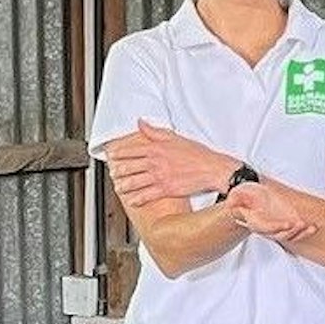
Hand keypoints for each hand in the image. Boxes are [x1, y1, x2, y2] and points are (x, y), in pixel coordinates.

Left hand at [105, 120, 232, 207]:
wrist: (212, 169)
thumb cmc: (197, 154)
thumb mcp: (175, 137)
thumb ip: (155, 131)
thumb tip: (141, 122)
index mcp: (157, 148)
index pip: (131, 150)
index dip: (118, 153)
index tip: (112, 156)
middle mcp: (156, 162)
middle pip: (128, 166)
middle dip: (117, 171)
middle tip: (113, 174)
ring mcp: (160, 176)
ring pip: (134, 182)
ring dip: (123, 185)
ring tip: (119, 187)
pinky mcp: (166, 189)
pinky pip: (146, 195)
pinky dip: (136, 199)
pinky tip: (131, 200)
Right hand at [226, 182, 316, 243]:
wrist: (252, 197)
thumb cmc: (246, 195)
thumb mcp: (238, 194)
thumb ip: (235, 199)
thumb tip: (230, 205)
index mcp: (254, 222)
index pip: (266, 229)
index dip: (277, 228)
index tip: (288, 224)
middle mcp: (266, 229)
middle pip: (280, 236)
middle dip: (292, 232)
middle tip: (301, 224)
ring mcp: (276, 229)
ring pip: (289, 237)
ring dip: (301, 234)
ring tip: (311, 227)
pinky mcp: (285, 226)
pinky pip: (295, 233)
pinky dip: (304, 232)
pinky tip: (313, 227)